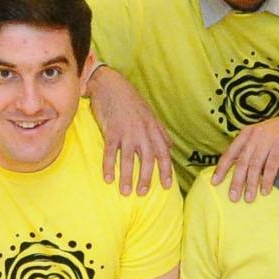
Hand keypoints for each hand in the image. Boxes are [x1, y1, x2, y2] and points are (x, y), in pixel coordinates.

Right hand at [87, 65, 175, 196]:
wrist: (110, 84)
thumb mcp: (150, 113)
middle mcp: (142, 131)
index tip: (167, 186)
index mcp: (153, 128)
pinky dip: (109, 166)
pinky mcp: (111, 131)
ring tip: (126, 192)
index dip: (166, 170)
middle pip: (147, 159)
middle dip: (146, 178)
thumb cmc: (130, 100)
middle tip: (143, 193)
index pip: (163, 153)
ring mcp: (126, 132)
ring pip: (128, 159)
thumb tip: (171, 146)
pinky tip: (108, 179)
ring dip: (127, 177)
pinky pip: (110, 152)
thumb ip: (160, 131)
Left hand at [213, 112, 278, 202]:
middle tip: (233, 197)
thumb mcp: (258, 137)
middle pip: (242, 162)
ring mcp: (268, 140)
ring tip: (248, 198)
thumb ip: (247, 150)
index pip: (230, 153)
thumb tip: (236, 171)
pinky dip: (267, 180)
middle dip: (236, 181)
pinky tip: (265, 191)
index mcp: (246, 134)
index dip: (221, 169)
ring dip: (251, 184)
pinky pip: (272, 166)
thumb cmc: (276, 134)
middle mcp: (254, 136)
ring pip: (256, 165)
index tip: (214, 183)